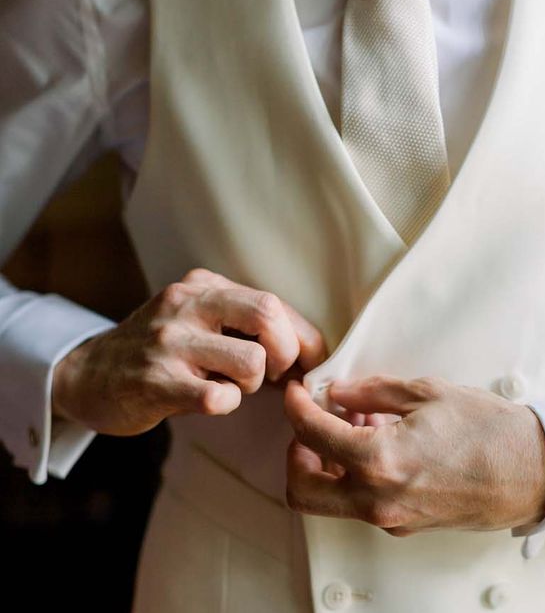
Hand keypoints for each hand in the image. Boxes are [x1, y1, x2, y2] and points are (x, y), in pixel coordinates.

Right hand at [53, 268, 325, 435]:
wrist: (89, 375)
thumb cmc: (161, 351)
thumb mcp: (199, 320)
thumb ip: (246, 324)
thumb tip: (309, 350)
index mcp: (203, 286)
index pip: (272, 302)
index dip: (303, 337)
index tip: (310, 362)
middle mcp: (186, 305)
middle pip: (267, 315)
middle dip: (285, 352)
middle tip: (273, 374)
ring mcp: (169, 343)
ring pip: (250, 361)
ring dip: (251, 383)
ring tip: (228, 385)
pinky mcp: (157, 382)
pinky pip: (218, 396)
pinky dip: (225, 403)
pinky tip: (208, 399)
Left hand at [284, 376, 544, 534]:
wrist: (534, 471)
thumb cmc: (491, 432)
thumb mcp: (426, 393)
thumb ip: (372, 392)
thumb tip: (338, 392)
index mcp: (380, 461)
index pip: (311, 434)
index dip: (297, 406)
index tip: (299, 393)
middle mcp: (378, 498)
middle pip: (302, 489)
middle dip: (296, 451)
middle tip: (312, 422)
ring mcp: (390, 518)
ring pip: (328, 501)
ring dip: (325, 463)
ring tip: (354, 426)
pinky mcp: (404, 524)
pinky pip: (360, 503)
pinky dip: (353, 474)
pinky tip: (378, 444)